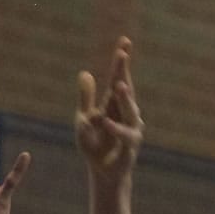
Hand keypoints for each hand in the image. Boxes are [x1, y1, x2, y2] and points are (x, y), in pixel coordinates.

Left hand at [76, 36, 142, 179]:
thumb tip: (84, 72)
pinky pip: (124, 136)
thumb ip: (85, 97)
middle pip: (125, 88)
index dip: (121, 61)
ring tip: (119, 84)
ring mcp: (131, 129)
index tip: (124, 41)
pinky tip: (105, 120)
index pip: (118, 78)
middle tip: (122, 53)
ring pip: (130, 111)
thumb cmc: (94, 144)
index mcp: (113, 104)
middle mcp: (126, 113)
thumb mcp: (84, 119)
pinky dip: (115, 128)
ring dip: (125, 98)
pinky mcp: (130, 147)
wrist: (102, 171)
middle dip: (124, 71)